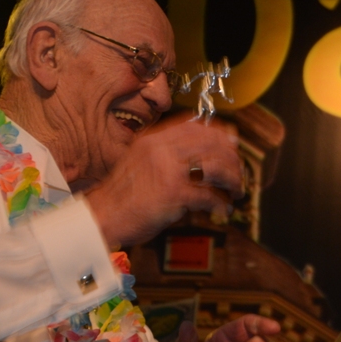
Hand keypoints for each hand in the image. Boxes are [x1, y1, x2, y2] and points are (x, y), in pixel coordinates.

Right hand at [85, 117, 243, 249]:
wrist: (102, 215)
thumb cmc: (121, 194)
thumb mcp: (139, 160)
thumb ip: (164, 152)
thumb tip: (196, 154)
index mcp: (154, 139)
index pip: (195, 125)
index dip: (219, 132)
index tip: (233, 141)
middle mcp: (162, 149)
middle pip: (211, 143)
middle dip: (232, 158)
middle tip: (239, 171)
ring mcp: (168, 170)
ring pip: (215, 167)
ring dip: (232, 180)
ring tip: (236, 191)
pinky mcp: (173, 193)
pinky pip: (208, 195)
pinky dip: (220, 204)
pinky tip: (222, 210)